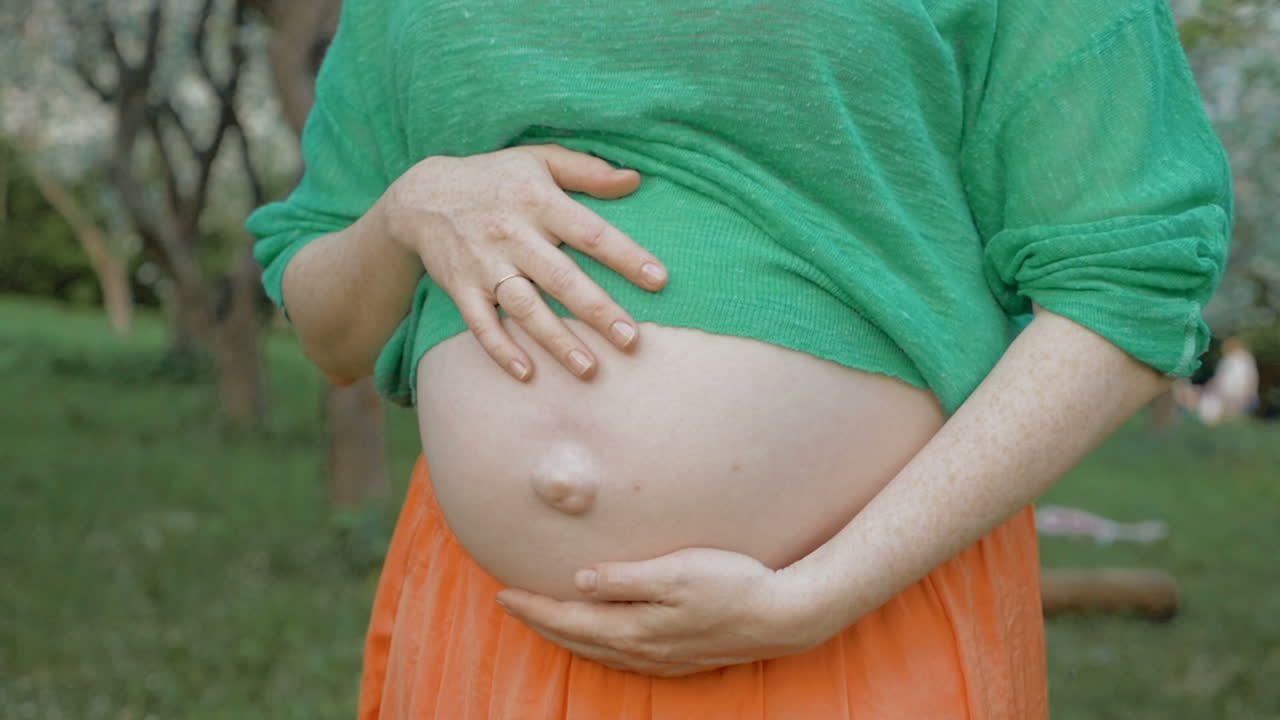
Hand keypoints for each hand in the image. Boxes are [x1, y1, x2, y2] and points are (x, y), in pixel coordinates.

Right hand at [380, 144, 667, 381]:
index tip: (659, 280)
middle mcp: (512, 234)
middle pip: (561, 278)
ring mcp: (484, 264)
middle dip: (596, 310)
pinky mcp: (460, 287)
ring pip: (524, 307)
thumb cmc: (496, 178)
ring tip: (589, 370)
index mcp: (539, 201)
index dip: (626, 256)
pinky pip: (480, 324)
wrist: (422, 195)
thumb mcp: (540, 160)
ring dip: (556, 340)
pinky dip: (500, 349)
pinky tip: (526, 373)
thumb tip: (635, 180)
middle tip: (631, 339)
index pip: (590, 233)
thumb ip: (588, 171)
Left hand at [495, 548, 825, 676]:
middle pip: (576, 638)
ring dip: (566, 636)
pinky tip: (600, 640)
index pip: (569, 618)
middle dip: (540, 621)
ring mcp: (661, 658)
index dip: (533, 607)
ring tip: (545, 620)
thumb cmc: (733, 583)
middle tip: (510, 604)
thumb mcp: (678, 571)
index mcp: (635, 627)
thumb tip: (580, 580)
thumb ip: (626, 578)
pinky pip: (622, 657)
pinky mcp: (679, 657)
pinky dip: (597, 647)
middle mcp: (642, 650)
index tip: (504, 593)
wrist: (783, 616)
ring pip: (598, 651)